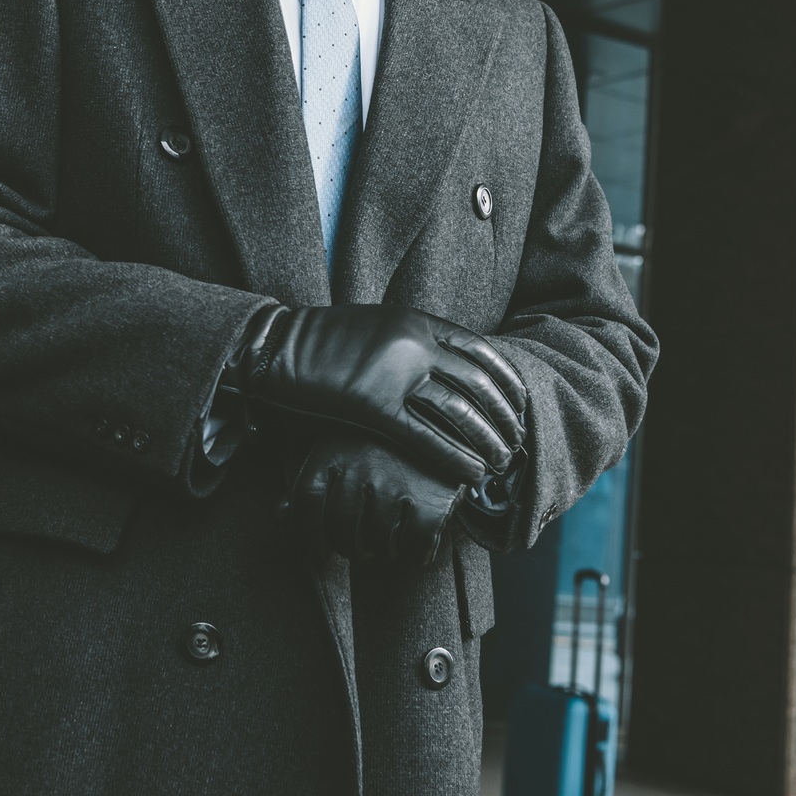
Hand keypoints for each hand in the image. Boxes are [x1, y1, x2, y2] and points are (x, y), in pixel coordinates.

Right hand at [241, 305, 526, 486]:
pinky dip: (456, 459)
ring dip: (488, 442)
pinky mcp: (374, 406)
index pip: (483, 351)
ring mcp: (395, 374)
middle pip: (479, 385)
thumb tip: (449, 368)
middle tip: (516, 444)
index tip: (521, 406)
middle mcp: (414, 343)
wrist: (274, 350)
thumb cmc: (323, 344)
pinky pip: (428, 438)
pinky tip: (471, 474)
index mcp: (417, 321)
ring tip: (500, 465)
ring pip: (460, 414)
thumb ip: (415, 341)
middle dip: (506, 419)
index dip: (509, 383)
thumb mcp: (378, 326)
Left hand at [288, 433, 459, 564]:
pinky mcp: (432, 498)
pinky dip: (413, 554)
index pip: (306, 500)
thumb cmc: (382, 443)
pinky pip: (414, 545)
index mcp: (333, 448)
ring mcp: (397, 481)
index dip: (307, 536)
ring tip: (386, 541)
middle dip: (349, 546)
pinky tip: (413, 546)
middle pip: (340, 527)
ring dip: (380, 550)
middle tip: (360, 547)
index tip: (317, 556)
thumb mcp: (341, 449)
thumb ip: (310, 484)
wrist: (448, 423)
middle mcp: (361, 463)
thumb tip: (278, 517)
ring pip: (376, 540)